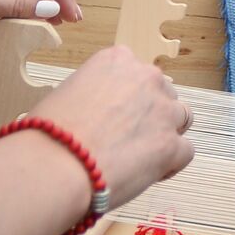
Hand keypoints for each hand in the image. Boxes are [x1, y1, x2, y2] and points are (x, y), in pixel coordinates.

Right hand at [29, 45, 194, 208]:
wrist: (56, 163)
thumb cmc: (49, 133)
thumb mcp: (67, 94)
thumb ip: (94, 96)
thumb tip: (97, 117)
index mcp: (116, 60)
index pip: (137, 74)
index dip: (130, 98)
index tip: (118, 115)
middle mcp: (145, 78)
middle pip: (164, 93)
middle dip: (151, 114)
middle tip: (129, 138)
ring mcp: (162, 111)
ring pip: (181, 119)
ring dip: (165, 134)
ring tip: (140, 157)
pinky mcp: (171, 145)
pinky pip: (185, 152)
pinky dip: (171, 164)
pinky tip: (148, 174)